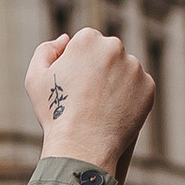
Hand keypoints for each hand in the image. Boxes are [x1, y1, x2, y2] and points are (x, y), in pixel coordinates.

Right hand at [26, 27, 154, 180]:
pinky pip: (140, 87)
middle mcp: (114, 47)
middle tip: (90, 94)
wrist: (82, 145)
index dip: (80, 63)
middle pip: (109, 53)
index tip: (76, 83)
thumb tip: (65, 39)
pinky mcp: (148, 86)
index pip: (87, 43)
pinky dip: (132, 96)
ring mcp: (134, 67)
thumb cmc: (55, 113)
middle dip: (101, 68)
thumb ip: (46, 51)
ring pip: (126, 69)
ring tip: (102, 105)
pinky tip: (117, 111)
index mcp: (87, 39)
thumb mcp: (35, 78)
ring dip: (117, 81)